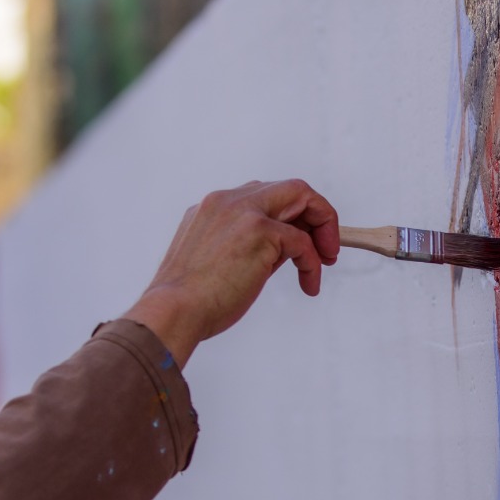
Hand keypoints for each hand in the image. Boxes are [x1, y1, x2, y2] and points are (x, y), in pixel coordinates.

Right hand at [122, 179, 339, 365]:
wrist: (173, 312)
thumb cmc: (191, 301)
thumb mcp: (217, 262)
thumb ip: (249, 246)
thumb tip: (286, 248)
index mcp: (213, 208)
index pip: (264, 196)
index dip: (291, 216)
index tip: (303, 241)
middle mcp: (226, 201)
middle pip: (289, 187)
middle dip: (316, 214)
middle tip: (326, 248)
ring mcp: (242, 211)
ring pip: (300, 197)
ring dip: (322, 230)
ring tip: (324, 263)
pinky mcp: (258, 230)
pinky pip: (301, 241)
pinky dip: (311, 262)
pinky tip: (309, 285)